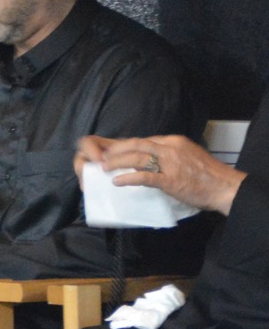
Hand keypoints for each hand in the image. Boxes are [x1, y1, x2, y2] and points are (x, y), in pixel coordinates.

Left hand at [75, 133, 244, 215]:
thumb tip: (147, 160)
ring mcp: (171, 163)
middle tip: (102, 157)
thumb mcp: (186, 157)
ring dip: (117, 162)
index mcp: (174, 142)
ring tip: (105, 168)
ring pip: (137, 158)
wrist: (226, 187)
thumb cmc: (207, 175)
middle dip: (116, 150)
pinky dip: (128, 178)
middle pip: (136, 144)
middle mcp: (171, 148)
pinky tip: (117, 182)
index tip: (112, 151)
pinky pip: (144, 177)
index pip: (144, 140)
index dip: (125, 145)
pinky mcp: (171, 180)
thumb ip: (168, 156)